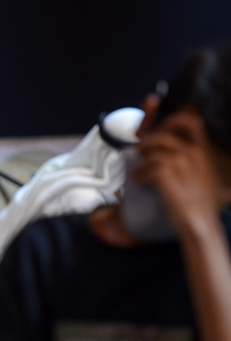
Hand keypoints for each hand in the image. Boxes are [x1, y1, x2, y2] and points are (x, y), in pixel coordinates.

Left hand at [133, 109, 219, 235]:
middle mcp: (192, 152)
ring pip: (152, 151)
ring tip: (138, 172)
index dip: (173, 120)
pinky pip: (146, 166)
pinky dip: (140, 174)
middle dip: (147, 142)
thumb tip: (168, 151)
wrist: (198, 220)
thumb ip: (190, 159)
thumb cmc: (199, 201)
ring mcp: (179, 162)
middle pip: (162, 135)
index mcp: (202, 151)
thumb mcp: (201, 174)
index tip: (160, 129)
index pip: (192, 122)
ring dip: (141, 161)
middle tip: (140, 151)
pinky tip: (140, 181)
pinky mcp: (165, 173)